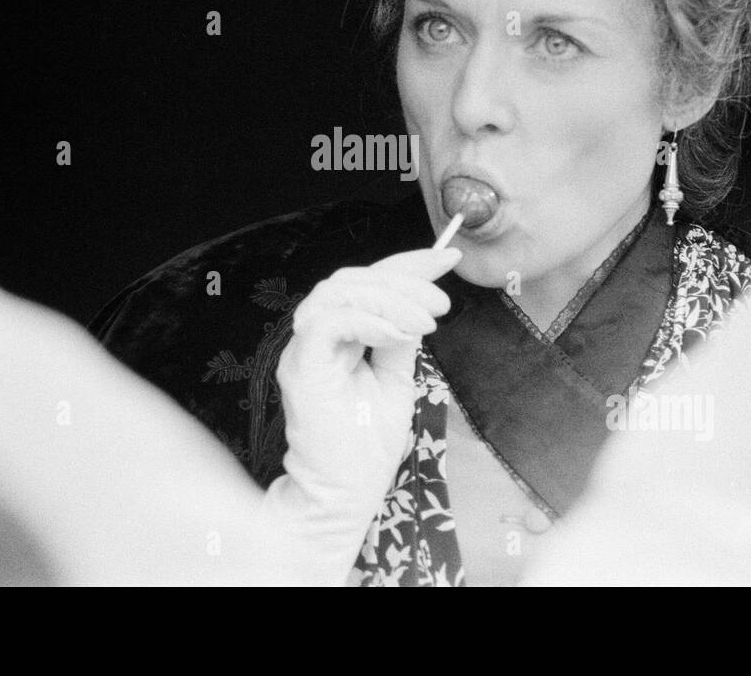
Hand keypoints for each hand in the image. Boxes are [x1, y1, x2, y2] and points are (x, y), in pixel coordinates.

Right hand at [263, 245, 460, 582]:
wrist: (344, 494)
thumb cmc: (366, 447)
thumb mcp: (396, 379)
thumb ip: (401, 338)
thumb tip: (421, 303)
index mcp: (339, 335)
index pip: (368, 283)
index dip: (407, 264)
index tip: (448, 256)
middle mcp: (317, 336)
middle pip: (352, 278)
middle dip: (403, 279)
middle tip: (441, 303)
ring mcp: (305, 351)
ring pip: (337, 291)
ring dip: (389, 298)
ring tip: (425, 322)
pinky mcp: (301, 369)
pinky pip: (327, 323)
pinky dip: (367, 320)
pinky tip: (399, 334)